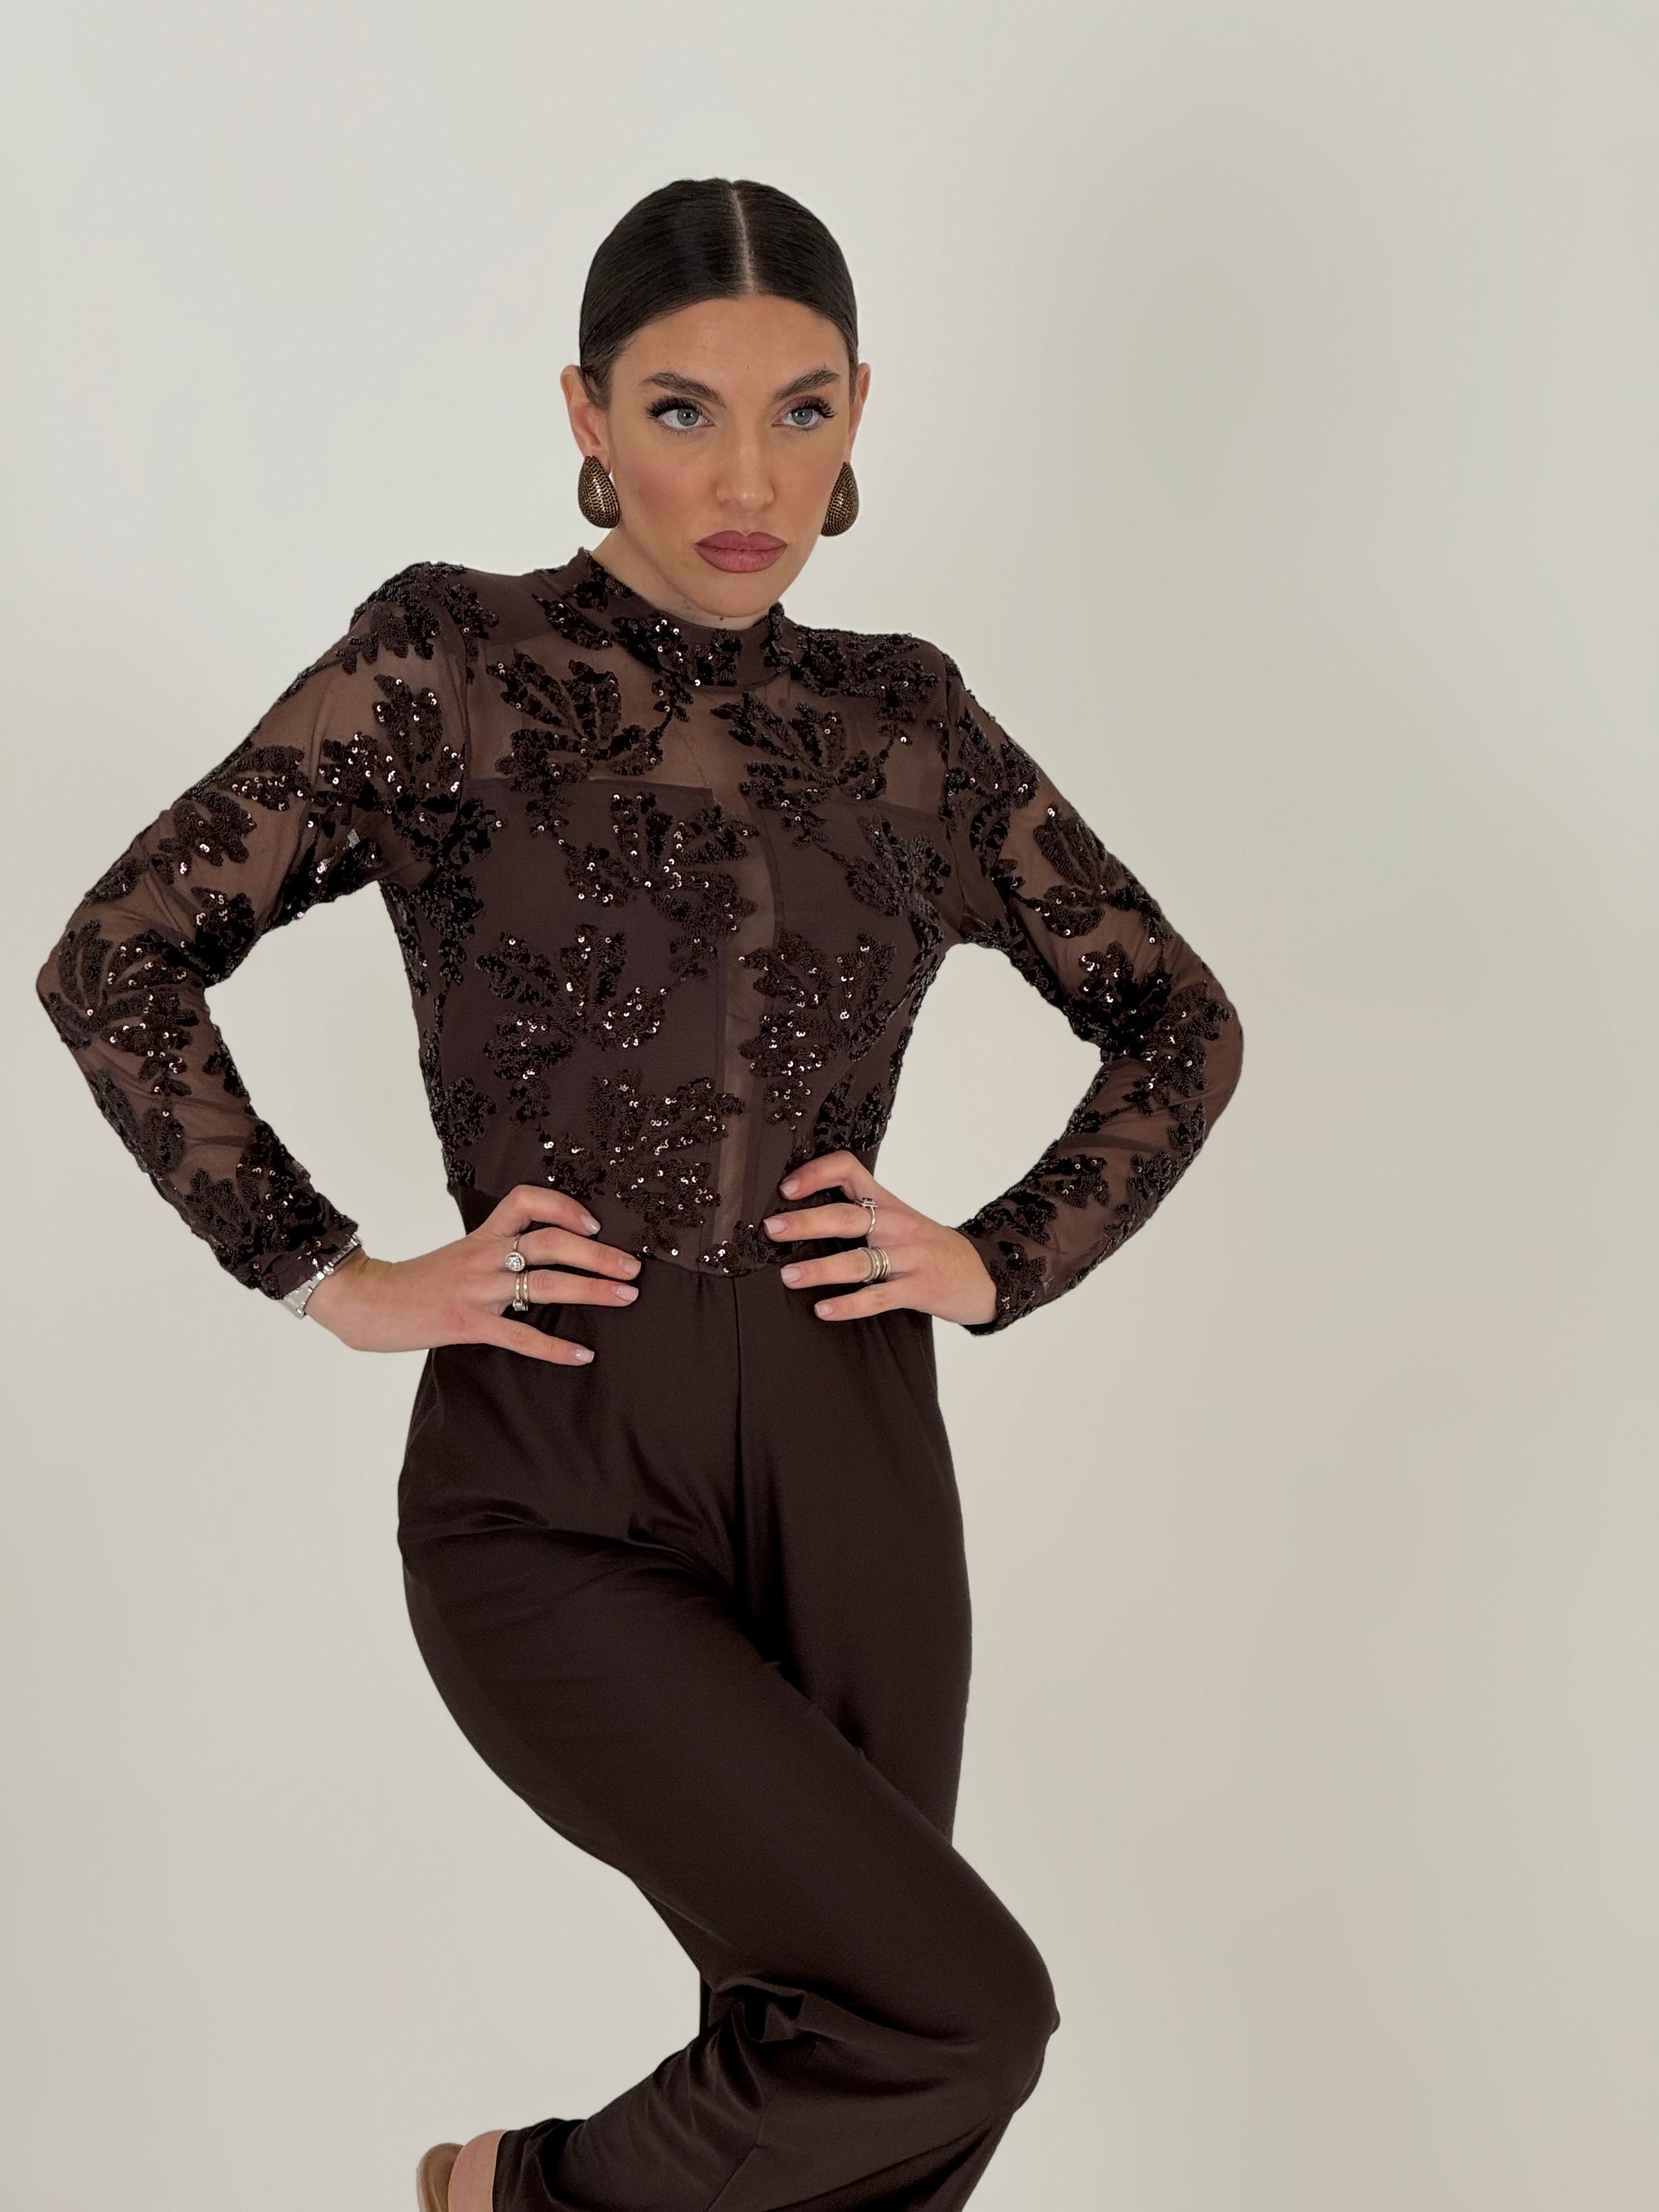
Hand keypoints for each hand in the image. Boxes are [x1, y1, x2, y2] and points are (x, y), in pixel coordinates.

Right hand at [301, 1184, 641, 1364]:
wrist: (366, 1300)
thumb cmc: (416, 1281)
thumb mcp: (458, 1254)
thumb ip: (494, 1252)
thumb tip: (539, 1258)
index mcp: (482, 1235)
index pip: (525, 1201)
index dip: (563, 1205)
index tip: (593, 1221)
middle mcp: (484, 1256)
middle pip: (550, 1243)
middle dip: (598, 1254)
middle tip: (631, 1267)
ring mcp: (478, 1289)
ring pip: (544, 1283)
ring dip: (590, 1290)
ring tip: (624, 1297)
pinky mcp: (469, 1324)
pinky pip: (519, 1335)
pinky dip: (554, 1348)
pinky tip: (581, 1355)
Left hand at [762, 1150, 997, 1328]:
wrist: (985, 1273)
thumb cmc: (929, 1247)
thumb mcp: (898, 1221)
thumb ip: (860, 1215)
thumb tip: (800, 1220)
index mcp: (886, 1202)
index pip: (849, 1169)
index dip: (816, 1173)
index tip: (787, 1188)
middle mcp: (895, 1224)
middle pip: (846, 1216)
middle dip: (806, 1222)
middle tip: (772, 1229)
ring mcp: (908, 1257)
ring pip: (858, 1260)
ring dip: (820, 1269)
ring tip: (789, 1276)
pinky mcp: (919, 1289)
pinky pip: (878, 1297)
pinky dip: (849, 1305)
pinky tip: (824, 1310)